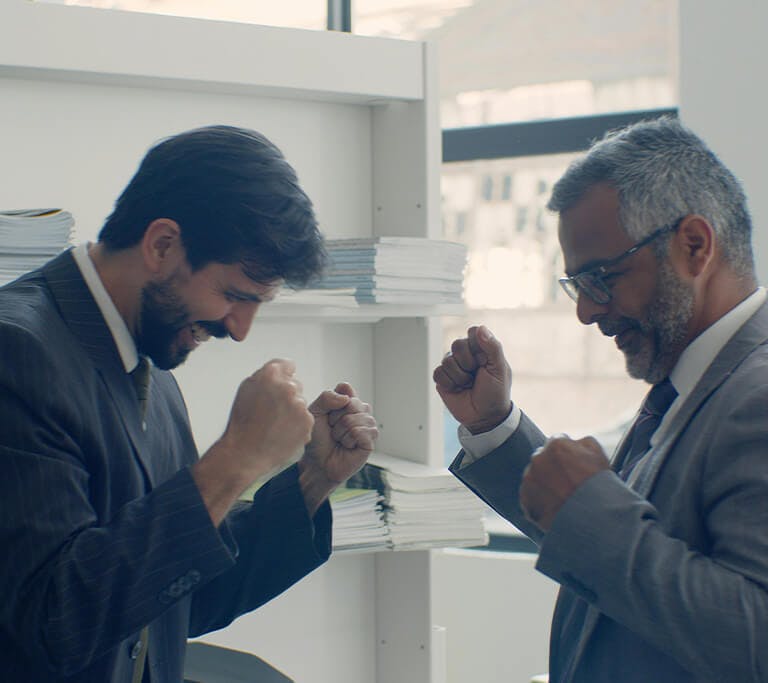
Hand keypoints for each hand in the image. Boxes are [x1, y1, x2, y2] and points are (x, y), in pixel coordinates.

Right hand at [220, 358, 313, 475]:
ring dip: (292, 412)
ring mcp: (299, 405)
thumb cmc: (242, 425)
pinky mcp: (307, 422)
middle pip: (295, 385)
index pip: (287, 365)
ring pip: (300, 404)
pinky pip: (305, 420)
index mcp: (270, 375)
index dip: (282, 377)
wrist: (245, 455)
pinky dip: (297, 427)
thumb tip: (279, 372)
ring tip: (274, 426)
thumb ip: (264, 376)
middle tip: (271, 412)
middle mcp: (288, 387)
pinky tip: (282, 434)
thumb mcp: (246, 390)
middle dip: (286, 396)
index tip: (278, 386)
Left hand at [299, 383, 377, 514]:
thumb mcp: (315, 412)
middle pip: (351, 403)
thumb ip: (326, 398)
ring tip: (339, 439)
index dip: (332, 402)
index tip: (326, 415)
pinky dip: (347, 440)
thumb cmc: (316, 438)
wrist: (317, 462)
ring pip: (354, 419)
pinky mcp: (370, 441)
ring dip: (340, 431)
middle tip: (332, 430)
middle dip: (335, 418)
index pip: (345, 388)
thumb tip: (346, 399)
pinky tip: (346, 446)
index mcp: (349, 401)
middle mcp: (361, 411)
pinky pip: (359, 432)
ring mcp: (368, 426)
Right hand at [432, 325, 511, 433]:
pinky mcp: (442, 379)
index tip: (484, 360)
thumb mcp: (499, 370)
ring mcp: (453, 366)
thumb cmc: (496, 394)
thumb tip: (481, 328)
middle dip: (467, 363)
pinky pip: (438, 372)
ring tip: (468, 384)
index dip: (476, 345)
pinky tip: (457, 388)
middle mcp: (466, 355)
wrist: (485, 417)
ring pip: (447, 360)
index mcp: (482, 350)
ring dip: (460, 376)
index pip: (473, 332)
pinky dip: (449, 383)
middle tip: (475, 375)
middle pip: (457, 344)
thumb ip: (492, 347)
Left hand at [519, 436, 609, 530]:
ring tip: (562, 498)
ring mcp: (529, 480)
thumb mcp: (599, 454)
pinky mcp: (525, 500)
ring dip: (544, 485)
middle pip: (543, 460)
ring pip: (535, 478)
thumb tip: (574, 442)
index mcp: (555, 445)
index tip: (571, 465)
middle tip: (567, 483)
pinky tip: (554, 508)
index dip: (566, 454)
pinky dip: (539, 502)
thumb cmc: (599, 485)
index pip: (557, 443)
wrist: (593, 518)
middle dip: (552, 468)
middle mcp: (538, 459)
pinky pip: (530, 498)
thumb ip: (583, 442)